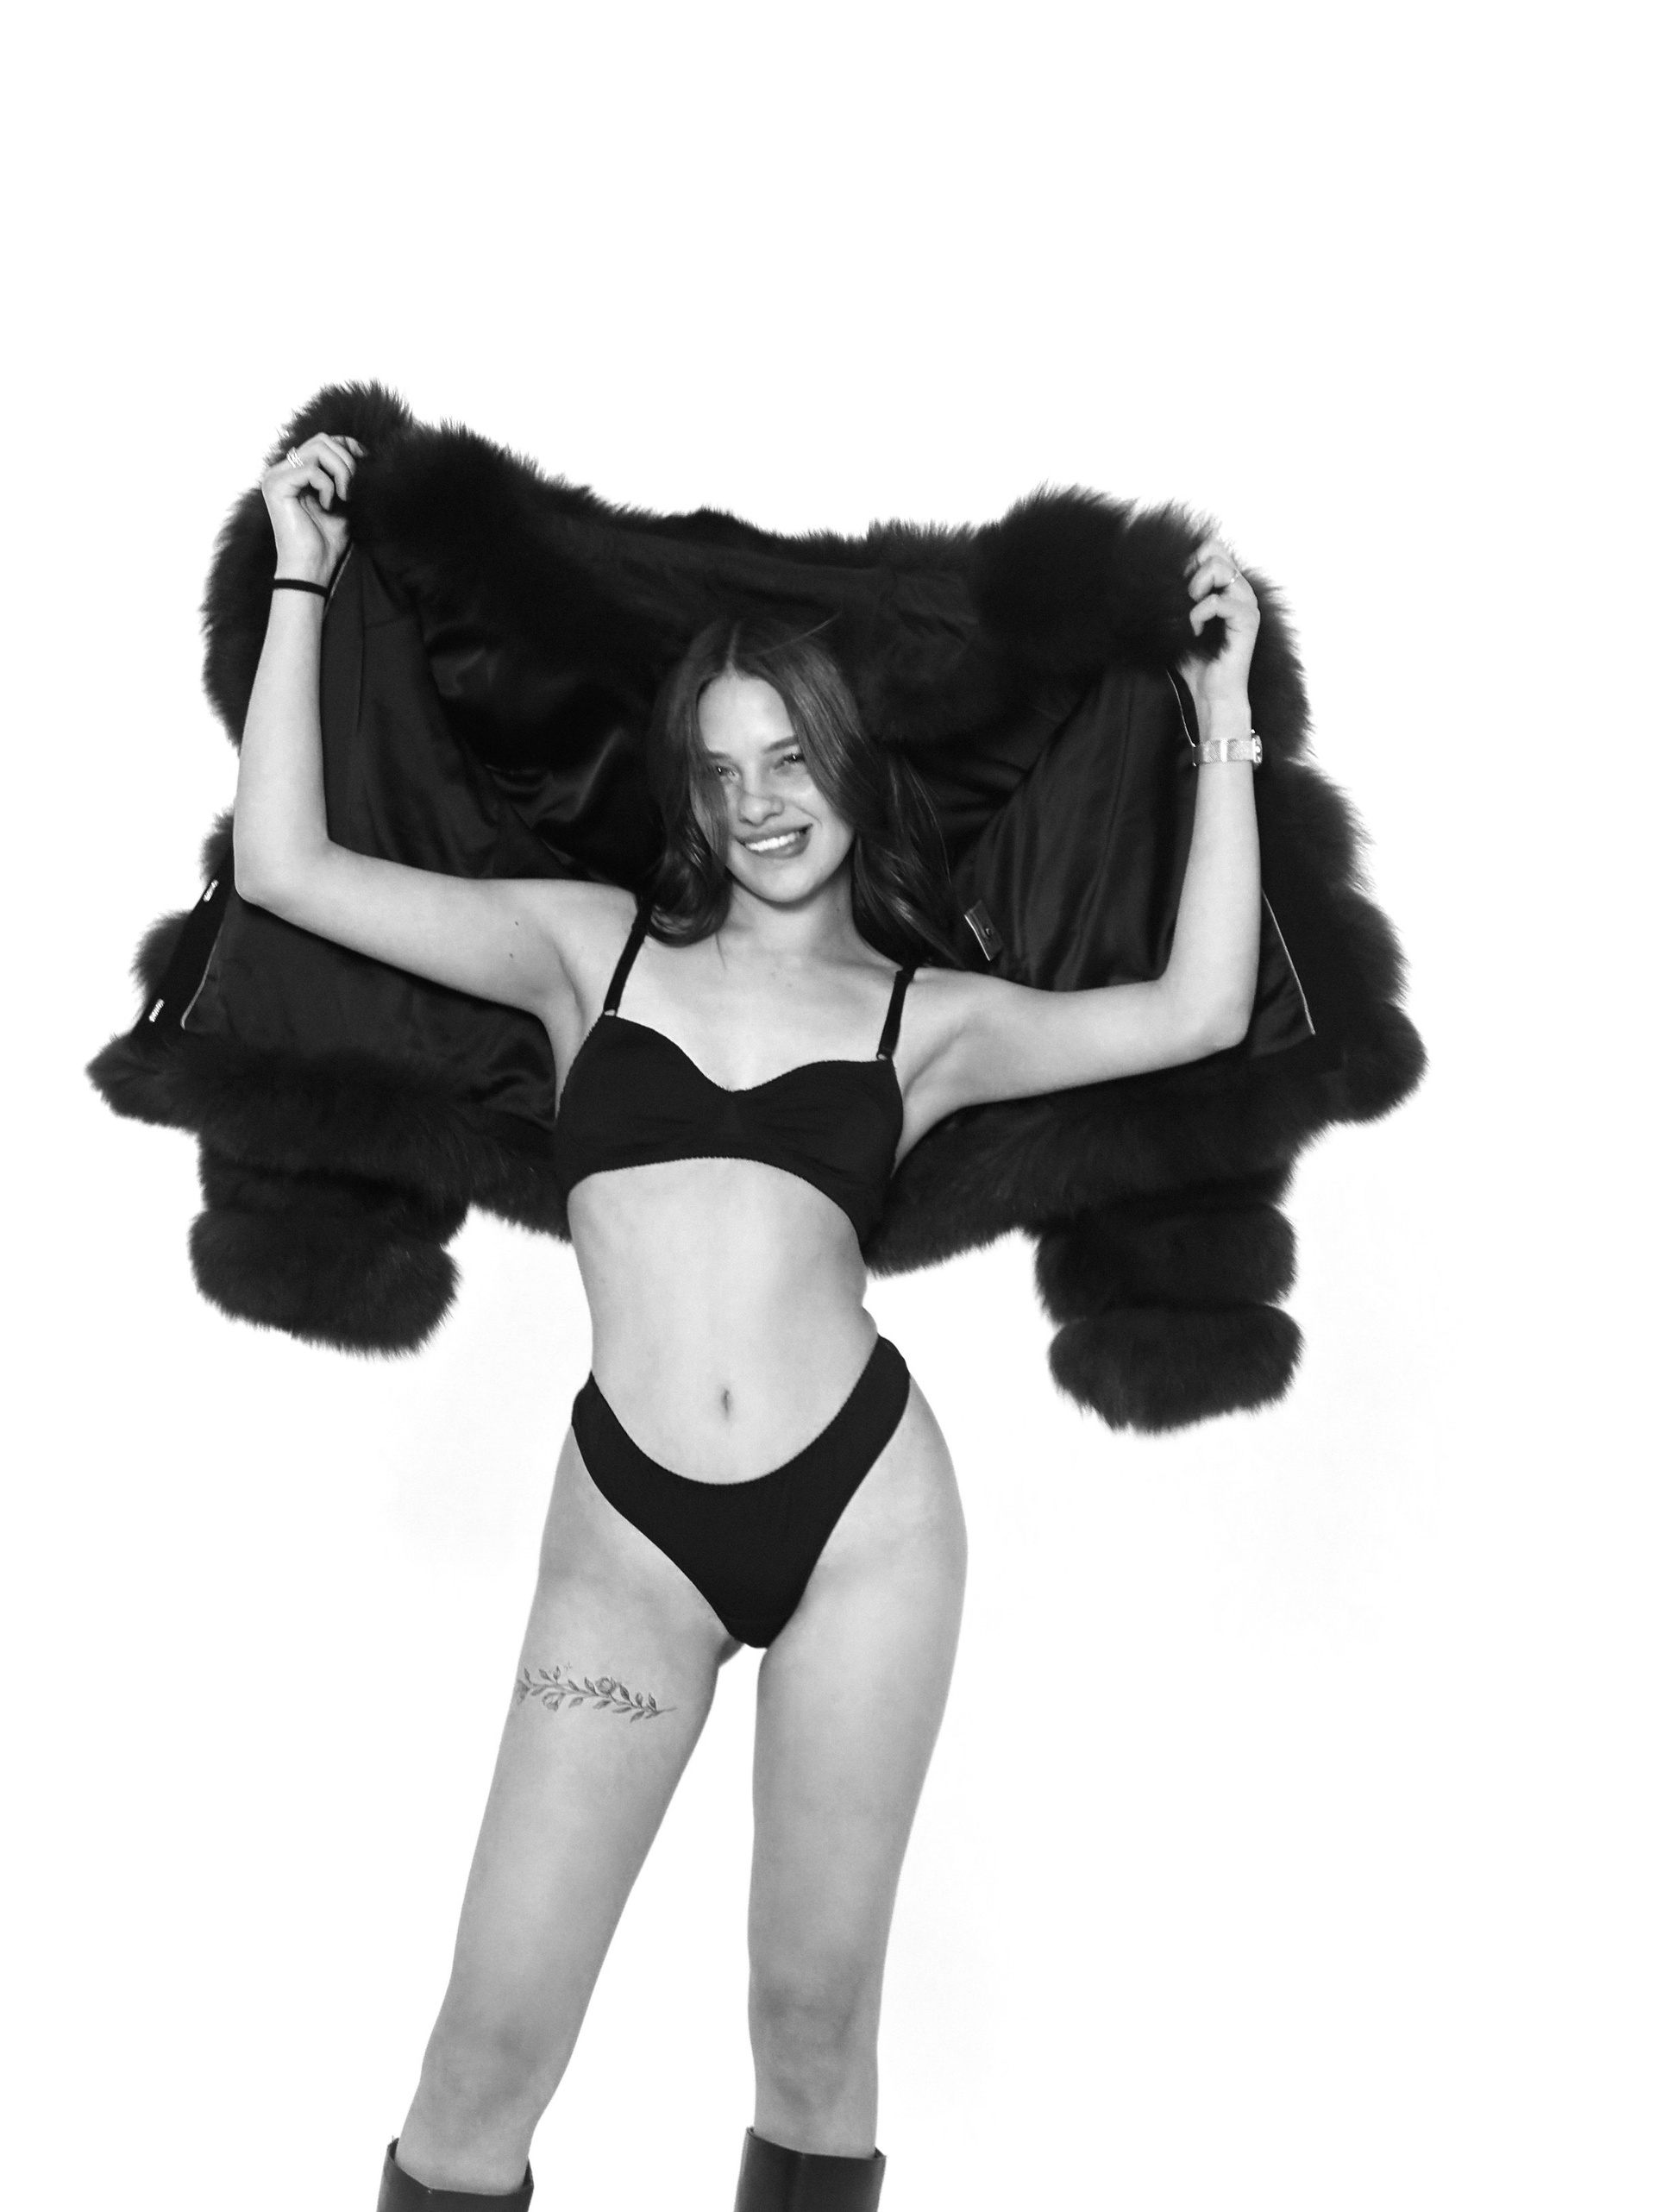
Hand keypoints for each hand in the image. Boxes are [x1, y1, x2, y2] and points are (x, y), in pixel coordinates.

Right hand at [260, 432, 364, 585]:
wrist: (311, 569)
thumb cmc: (325, 542)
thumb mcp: (341, 502)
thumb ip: (344, 477)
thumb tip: (361, 452)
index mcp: (295, 472)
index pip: (323, 441)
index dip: (348, 446)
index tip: (366, 462)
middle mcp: (282, 470)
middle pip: (322, 439)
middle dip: (346, 461)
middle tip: (352, 490)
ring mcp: (276, 476)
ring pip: (318, 448)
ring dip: (341, 472)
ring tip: (344, 497)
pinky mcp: (276, 486)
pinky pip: (311, 470)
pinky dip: (327, 487)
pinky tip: (327, 506)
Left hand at [1178, 534, 1259, 718]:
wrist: (1211, 693)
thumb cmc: (1195, 662)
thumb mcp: (1178, 623)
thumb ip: (1174, 599)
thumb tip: (1148, 581)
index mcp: (1227, 586)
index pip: (1210, 548)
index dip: (1189, 561)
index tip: (1178, 589)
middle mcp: (1239, 589)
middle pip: (1215, 549)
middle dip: (1192, 570)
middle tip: (1186, 599)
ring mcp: (1246, 602)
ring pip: (1220, 568)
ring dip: (1196, 589)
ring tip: (1191, 615)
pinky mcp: (1248, 619)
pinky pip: (1219, 601)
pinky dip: (1200, 614)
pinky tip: (1196, 631)